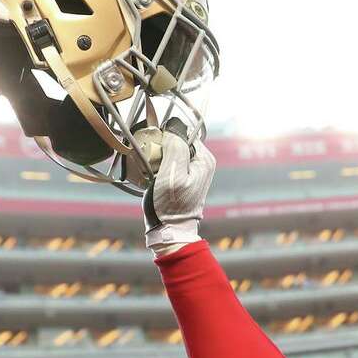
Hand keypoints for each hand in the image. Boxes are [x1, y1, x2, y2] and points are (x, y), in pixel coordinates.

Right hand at [143, 127, 215, 253]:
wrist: (170, 229)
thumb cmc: (171, 205)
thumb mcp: (172, 174)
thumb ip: (175, 148)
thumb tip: (174, 128)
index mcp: (204, 159)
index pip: (184, 133)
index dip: (167, 138)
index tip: (156, 151)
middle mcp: (202, 163)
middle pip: (176, 142)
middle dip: (161, 149)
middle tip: (153, 164)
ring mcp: (193, 171)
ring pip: (170, 152)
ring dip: (157, 158)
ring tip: (153, 172)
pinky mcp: (182, 178)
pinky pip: (167, 163)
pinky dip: (158, 167)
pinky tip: (153, 177)